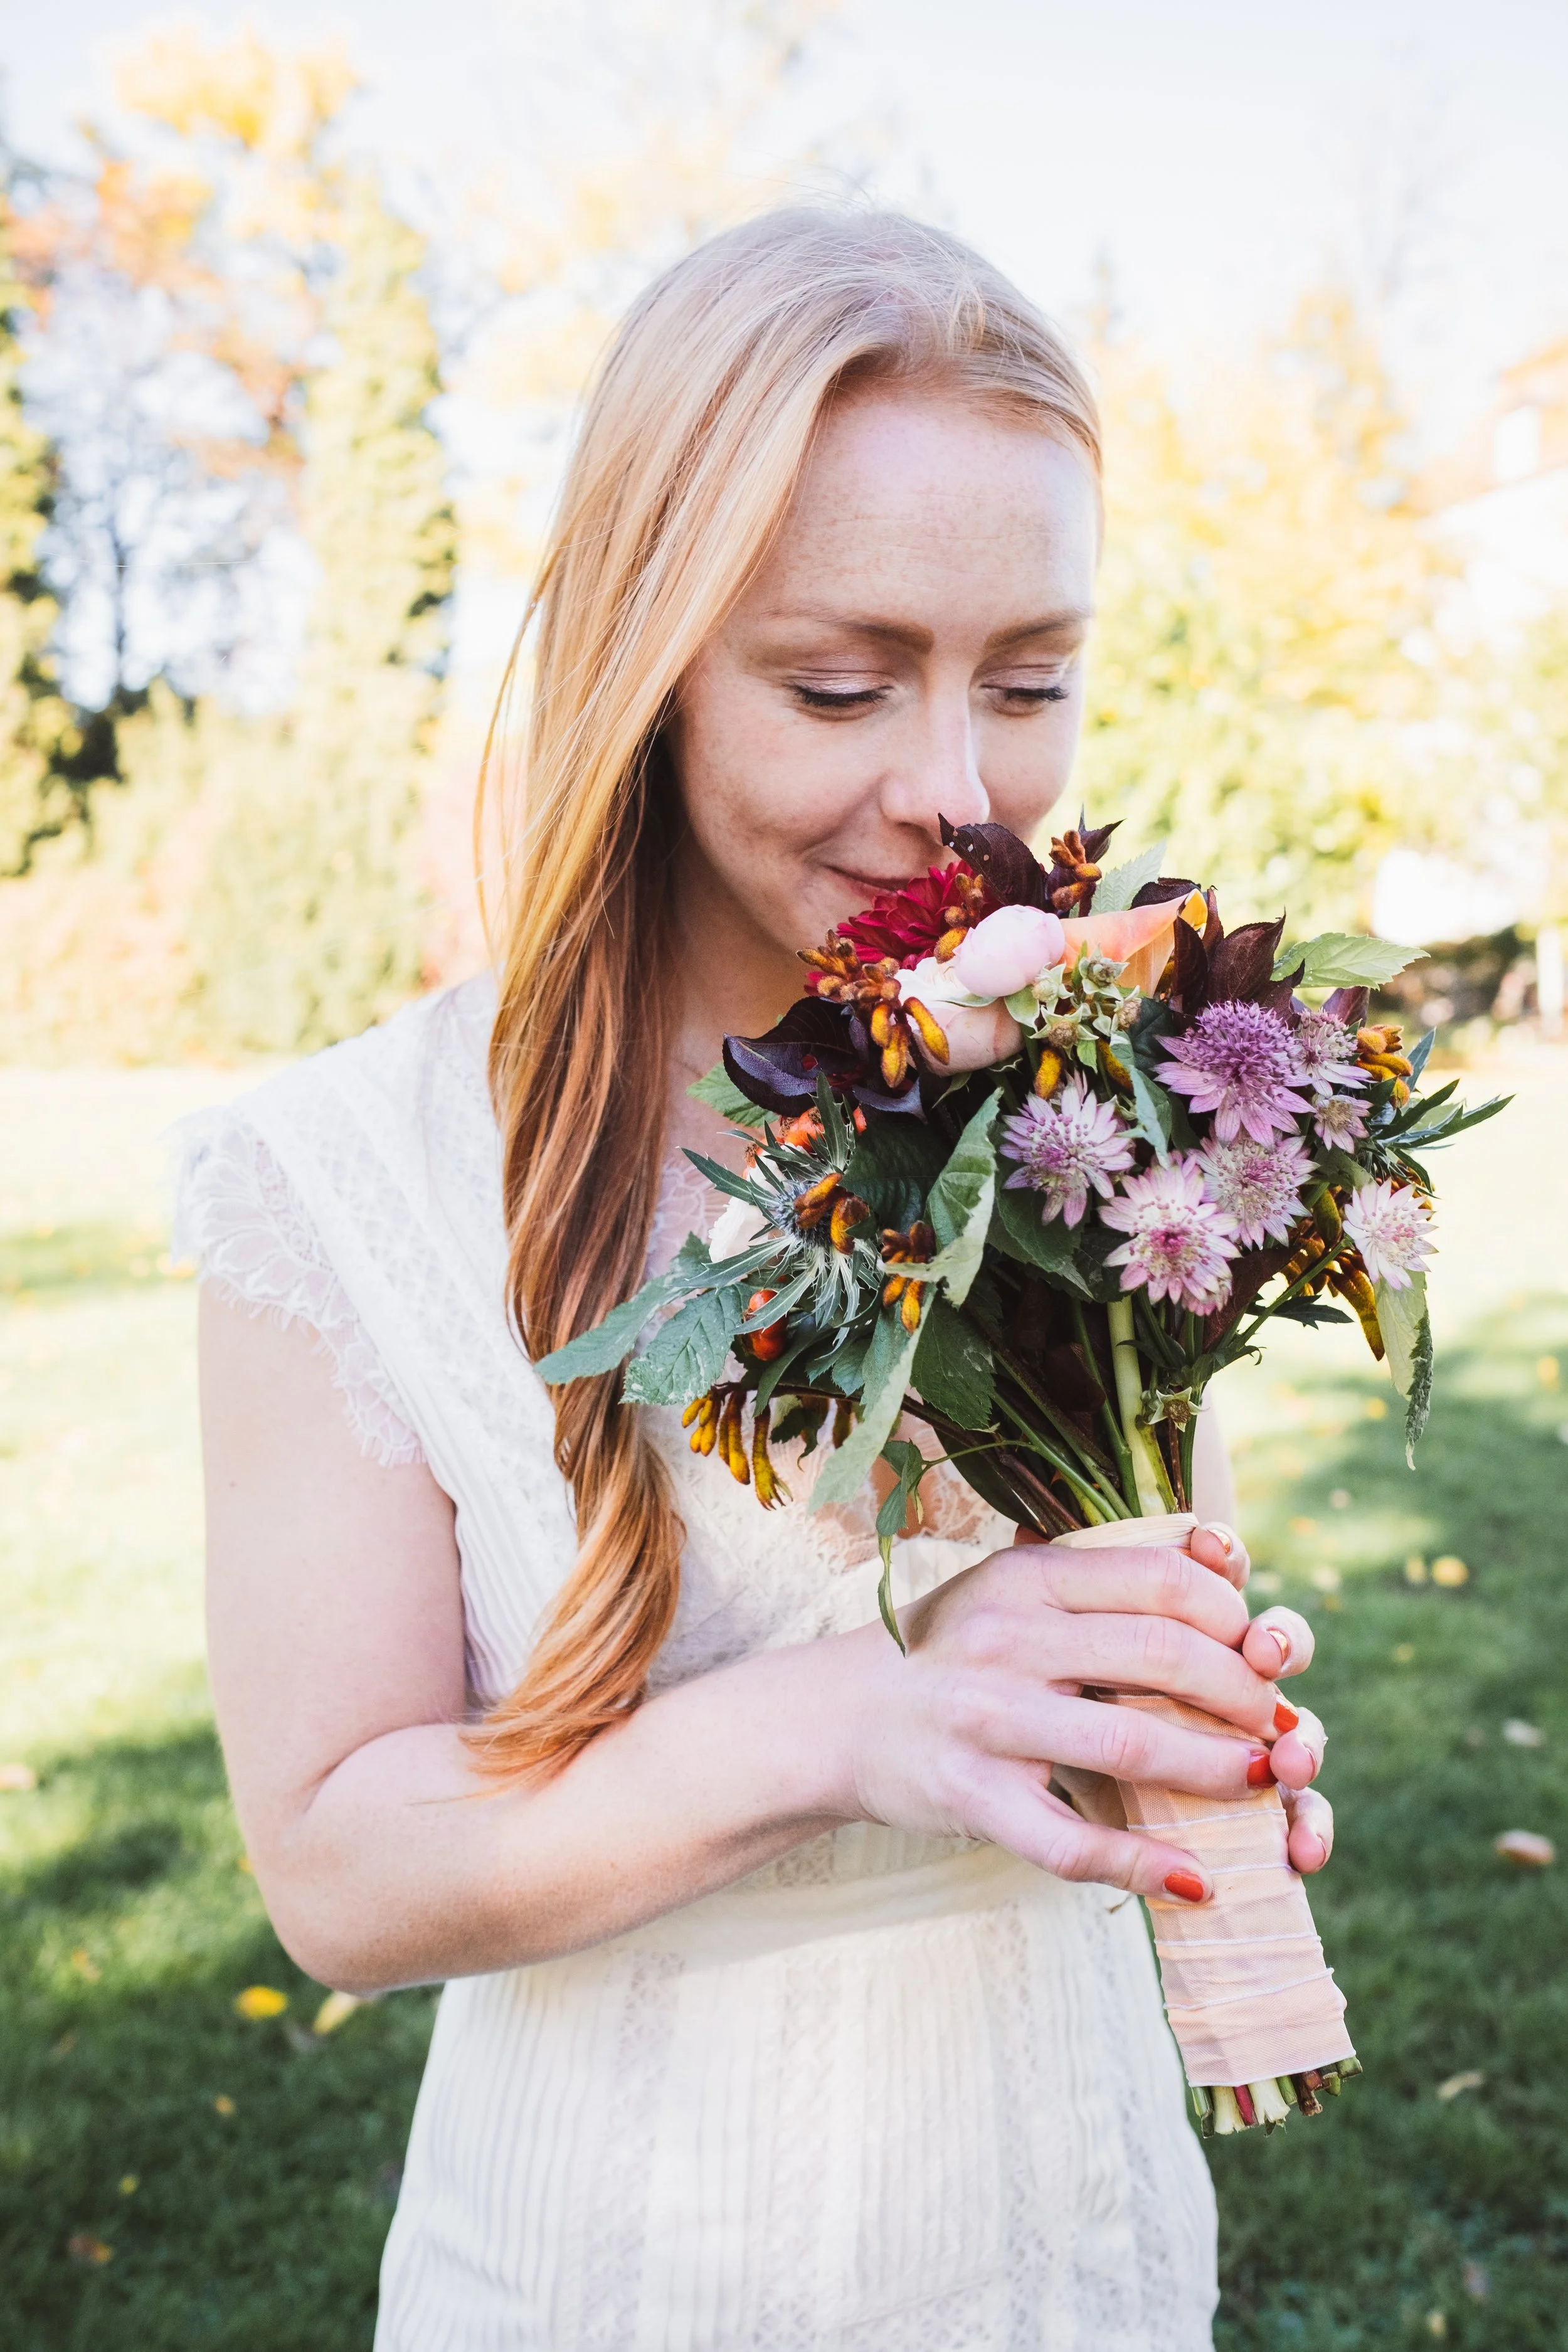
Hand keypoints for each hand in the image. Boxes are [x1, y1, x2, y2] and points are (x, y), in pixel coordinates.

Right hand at [841, 1532, 1308, 1905]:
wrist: (837, 1716)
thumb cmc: (950, 1651)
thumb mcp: (1013, 1591)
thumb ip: (1102, 1586)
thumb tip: (1226, 1575)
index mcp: (1027, 1577)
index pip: (1161, 1578)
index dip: (1235, 1615)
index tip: (1263, 1651)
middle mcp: (1006, 1637)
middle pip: (1162, 1655)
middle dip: (1243, 1694)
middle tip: (1275, 1724)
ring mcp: (985, 1719)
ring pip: (1131, 1743)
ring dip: (1216, 1770)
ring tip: (1259, 1783)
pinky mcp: (970, 1796)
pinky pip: (1070, 1841)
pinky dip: (1143, 1864)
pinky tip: (1193, 1879)